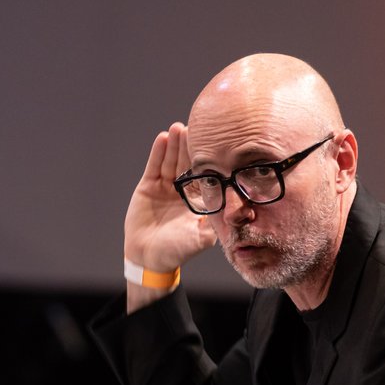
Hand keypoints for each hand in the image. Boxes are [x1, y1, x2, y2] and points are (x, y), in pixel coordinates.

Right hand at [124, 122, 216, 275]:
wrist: (149, 257)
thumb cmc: (178, 250)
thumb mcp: (202, 237)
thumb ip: (215, 222)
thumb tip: (236, 210)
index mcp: (198, 200)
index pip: (205, 174)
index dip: (208, 159)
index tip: (215, 141)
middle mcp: (182, 191)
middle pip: (187, 163)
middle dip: (191, 146)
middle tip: (196, 127)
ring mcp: (165, 187)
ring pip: (171, 162)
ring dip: (175, 145)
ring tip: (178, 128)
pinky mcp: (148, 187)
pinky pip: (154, 167)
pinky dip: (158, 153)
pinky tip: (163, 138)